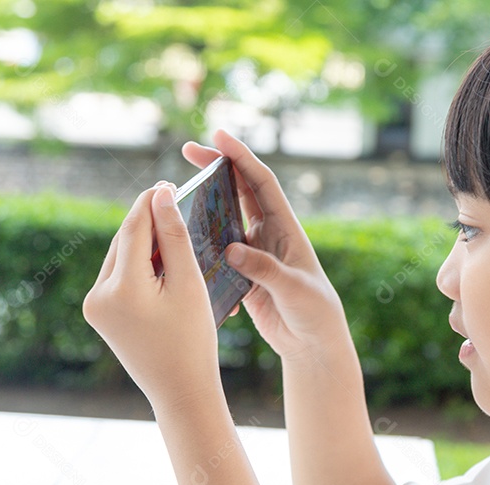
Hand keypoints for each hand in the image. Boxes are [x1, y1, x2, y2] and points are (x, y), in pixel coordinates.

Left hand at [83, 181, 222, 410]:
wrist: (180, 389)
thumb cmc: (193, 339)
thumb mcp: (189, 284)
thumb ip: (174, 237)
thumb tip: (160, 195)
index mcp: (121, 288)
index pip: (134, 228)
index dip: (151, 202)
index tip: (168, 183)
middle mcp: (98, 295)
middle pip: (124, 241)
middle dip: (148, 220)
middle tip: (173, 199)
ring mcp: (94, 306)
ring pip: (120, 257)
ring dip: (142, 241)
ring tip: (170, 229)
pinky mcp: (97, 314)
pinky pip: (118, 276)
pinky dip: (137, 264)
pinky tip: (160, 260)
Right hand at [182, 130, 349, 360]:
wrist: (313, 344)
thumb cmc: (315, 312)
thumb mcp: (293, 289)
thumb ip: (264, 269)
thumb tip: (231, 249)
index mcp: (285, 228)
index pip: (261, 183)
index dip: (242, 157)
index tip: (219, 136)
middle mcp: (268, 234)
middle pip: (239, 191)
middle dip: (216, 168)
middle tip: (187, 150)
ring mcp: (253, 253)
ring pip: (223, 219)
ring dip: (202, 204)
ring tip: (174, 192)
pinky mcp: (241, 274)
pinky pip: (215, 252)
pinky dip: (199, 245)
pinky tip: (178, 242)